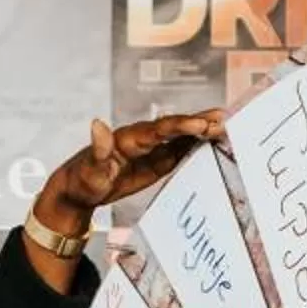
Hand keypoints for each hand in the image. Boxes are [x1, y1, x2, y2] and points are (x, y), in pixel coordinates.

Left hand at [33, 108, 225, 236]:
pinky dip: (197, 145)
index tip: (200, 125)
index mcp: (128, 139)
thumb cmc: (83, 180)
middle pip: (174, 128)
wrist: (79, 189)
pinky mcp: (156, 161)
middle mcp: (143, 138)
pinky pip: (179, 150)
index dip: (180, 126)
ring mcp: (151, 149)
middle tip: (224, 118)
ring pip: (180, 137)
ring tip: (227, 125)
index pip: (158, 130)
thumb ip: (98, 151)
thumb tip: (97, 124)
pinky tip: (214, 143)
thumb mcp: (89, 171)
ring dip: (203, 131)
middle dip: (198, 123)